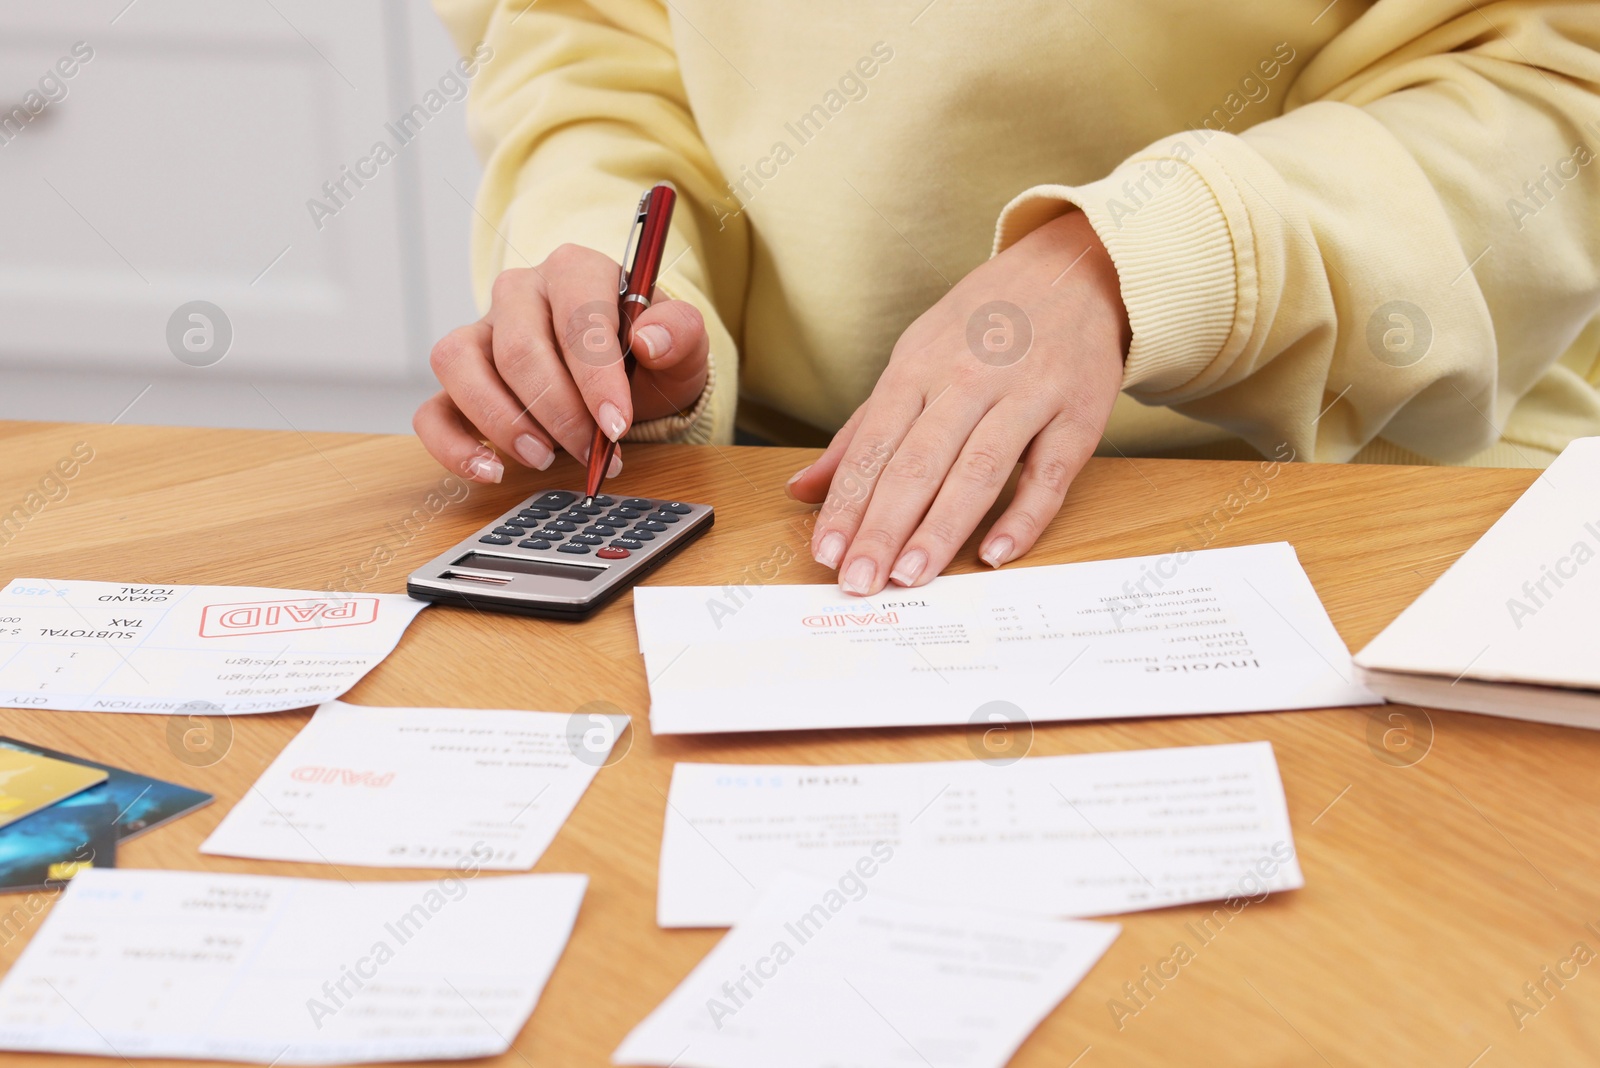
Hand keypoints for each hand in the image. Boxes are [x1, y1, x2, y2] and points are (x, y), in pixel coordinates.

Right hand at [414, 244, 708, 481]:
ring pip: (460, 365)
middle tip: (591, 453)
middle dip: (558, 412)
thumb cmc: (648, 356)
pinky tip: (492, 471)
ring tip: (544, 457)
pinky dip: (454, 447)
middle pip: (519, 348)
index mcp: (574, 270)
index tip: (617, 425)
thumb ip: (679, 333)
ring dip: (502, 422)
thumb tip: (649, 340)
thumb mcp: (681, 345)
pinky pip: (432, 411)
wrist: (627, 376)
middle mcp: (518, 293)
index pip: (575, 315)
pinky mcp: (459, 383)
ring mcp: (481, 334)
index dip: (595, 376)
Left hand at [789, 210, 1129, 595]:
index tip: (826, 553)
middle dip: (884, 527)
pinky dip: (1024, 516)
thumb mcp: (913, 360)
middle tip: (860, 582)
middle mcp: (968, 379)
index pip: (873, 446)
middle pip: (917, 463)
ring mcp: (1027, 395)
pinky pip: (1049, 474)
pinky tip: (996, 555)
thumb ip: (861, 432)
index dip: (847, 502)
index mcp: (918, 367)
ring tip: (911, 577)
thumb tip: (801, 489)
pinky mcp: (1078, 414)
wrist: (1073, 270)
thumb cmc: (983, 325)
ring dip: (941, 528)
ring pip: (977, 469)